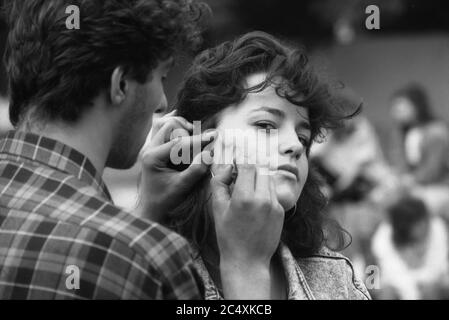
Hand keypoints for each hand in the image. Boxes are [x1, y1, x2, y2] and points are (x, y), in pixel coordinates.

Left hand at [136, 112, 216, 222]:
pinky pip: (164, 130)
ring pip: (166, 124)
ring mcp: (150, 147)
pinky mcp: (155, 148)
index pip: (179, 142)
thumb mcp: (182, 187)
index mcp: (152, 157)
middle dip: (188, 132)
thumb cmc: (165, 201)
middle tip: (203, 141)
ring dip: (182, 128)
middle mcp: (149, 148)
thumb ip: (195, 170)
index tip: (214, 136)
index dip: (198, 139)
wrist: (152, 209)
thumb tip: (209, 153)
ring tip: (195, 138)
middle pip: (170, 125)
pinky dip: (177, 128)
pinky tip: (187, 129)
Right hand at [210, 164, 284, 298]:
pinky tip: (256, 202)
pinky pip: (273, 193)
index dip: (241, 161)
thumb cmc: (228, 236)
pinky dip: (265, 191)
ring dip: (259, 179)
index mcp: (244, 197)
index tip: (236, 161)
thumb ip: (219, 183)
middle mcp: (262, 199)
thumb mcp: (217, 209)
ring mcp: (274, 205)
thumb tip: (227, 167)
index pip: (247, 166)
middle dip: (250, 169)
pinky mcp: (281, 212)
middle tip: (241, 174)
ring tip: (247, 189)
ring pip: (269, 180)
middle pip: (260, 169)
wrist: (247, 260)